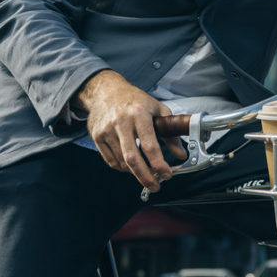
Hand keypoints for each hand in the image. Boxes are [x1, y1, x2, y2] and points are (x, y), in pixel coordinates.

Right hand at [76, 70, 190, 191]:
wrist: (105, 90)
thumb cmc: (135, 100)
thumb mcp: (158, 110)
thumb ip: (170, 133)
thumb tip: (180, 155)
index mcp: (139, 113)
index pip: (149, 145)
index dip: (159, 164)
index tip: (167, 174)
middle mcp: (121, 122)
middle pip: (132, 159)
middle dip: (145, 177)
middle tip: (155, 186)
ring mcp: (106, 130)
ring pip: (122, 162)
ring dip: (135, 172)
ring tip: (145, 172)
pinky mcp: (96, 136)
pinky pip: (111, 161)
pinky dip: (123, 167)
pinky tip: (131, 165)